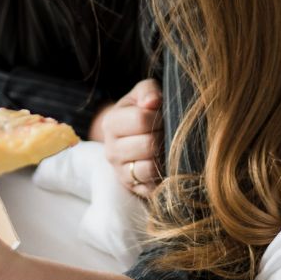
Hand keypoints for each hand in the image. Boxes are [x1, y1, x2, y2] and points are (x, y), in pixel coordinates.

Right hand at [92, 78, 162, 197]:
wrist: (133, 136)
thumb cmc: (142, 111)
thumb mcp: (143, 94)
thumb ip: (148, 91)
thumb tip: (153, 102)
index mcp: (111, 123)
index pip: (140, 119)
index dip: (159, 116)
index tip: (164, 115)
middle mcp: (111, 150)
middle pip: (147, 145)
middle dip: (164, 137)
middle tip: (169, 132)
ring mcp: (121, 172)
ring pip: (149, 168)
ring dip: (165, 156)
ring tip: (168, 146)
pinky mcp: (134, 188)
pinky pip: (153, 186)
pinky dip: (164, 174)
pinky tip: (166, 162)